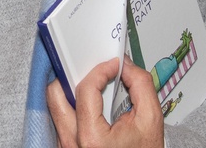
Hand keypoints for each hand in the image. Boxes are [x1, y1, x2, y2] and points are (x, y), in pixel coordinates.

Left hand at [47, 57, 164, 147]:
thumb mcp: (151, 119)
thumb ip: (140, 85)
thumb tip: (125, 66)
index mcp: (92, 138)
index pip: (85, 90)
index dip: (100, 70)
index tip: (113, 65)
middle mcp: (72, 143)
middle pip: (56, 95)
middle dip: (73, 76)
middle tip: (92, 71)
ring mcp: (65, 147)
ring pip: (55, 106)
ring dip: (71, 91)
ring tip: (92, 88)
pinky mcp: (65, 147)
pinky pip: (59, 119)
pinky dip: (71, 107)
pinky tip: (89, 105)